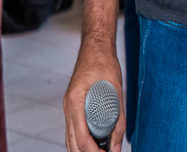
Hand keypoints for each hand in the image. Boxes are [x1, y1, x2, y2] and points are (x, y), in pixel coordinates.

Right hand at [63, 35, 123, 151]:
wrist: (95, 45)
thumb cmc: (106, 63)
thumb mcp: (117, 90)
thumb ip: (119, 118)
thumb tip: (118, 146)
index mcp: (75, 101)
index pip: (81, 137)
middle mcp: (68, 107)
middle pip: (72, 143)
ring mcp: (68, 107)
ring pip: (70, 139)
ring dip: (83, 149)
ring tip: (102, 151)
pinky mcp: (72, 106)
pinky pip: (73, 130)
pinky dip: (81, 141)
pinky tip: (94, 145)